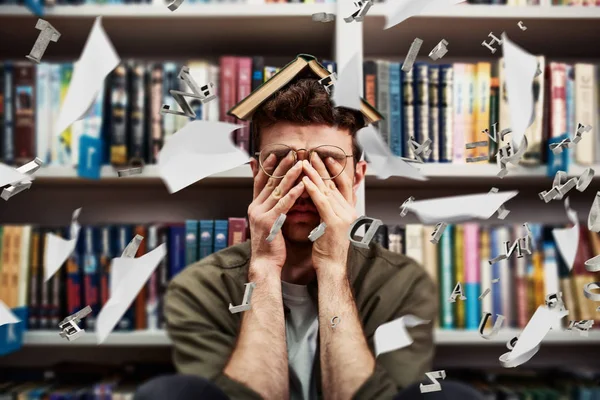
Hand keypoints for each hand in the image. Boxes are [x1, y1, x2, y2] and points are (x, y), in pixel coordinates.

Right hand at [248, 153, 303, 273]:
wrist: (265, 263)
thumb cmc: (270, 245)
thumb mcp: (268, 223)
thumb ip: (272, 209)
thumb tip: (279, 198)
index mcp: (254, 206)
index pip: (260, 182)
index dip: (267, 168)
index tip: (274, 155)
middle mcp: (255, 207)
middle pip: (269, 182)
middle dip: (281, 166)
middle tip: (291, 153)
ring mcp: (261, 213)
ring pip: (277, 190)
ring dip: (290, 176)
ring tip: (300, 164)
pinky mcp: (269, 221)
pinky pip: (284, 204)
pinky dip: (293, 194)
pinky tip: (302, 185)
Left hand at [301, 156, 357, 274]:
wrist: (334, 268)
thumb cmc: (330, 251)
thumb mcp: (333, 228)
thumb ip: (330, 213)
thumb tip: (323, 202)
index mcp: (349, 212)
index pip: (343, 186)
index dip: (335, 171)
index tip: (327, 159)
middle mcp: (349, 211)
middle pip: (334, 184)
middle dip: (322, 168)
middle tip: (313, 154)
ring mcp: (343, 216)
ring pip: (327, 190)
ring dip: (315, 175)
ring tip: (305, 163)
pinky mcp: (333, 222)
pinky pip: (321, 202)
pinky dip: (312, 189)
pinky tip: (304, 180)